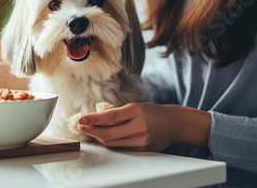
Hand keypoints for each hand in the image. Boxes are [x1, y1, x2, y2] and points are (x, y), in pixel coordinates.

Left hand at [78, 103, 210, 151]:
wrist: (174, 124)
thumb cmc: (152, 112)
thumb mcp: (135, 106)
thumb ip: (117, 113)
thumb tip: (95, 119)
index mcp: (137, 112)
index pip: (110, 117)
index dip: (93, 119)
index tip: (81, 119)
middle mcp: (140, 127)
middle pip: (108, 134)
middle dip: (92, 131)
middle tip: (82, 127)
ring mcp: (142, 141)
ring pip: (112, 143)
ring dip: (99, 137)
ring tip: (93, 130)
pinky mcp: (143, 150)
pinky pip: (121, 148)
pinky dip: (111, 142)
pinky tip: (106, 137)